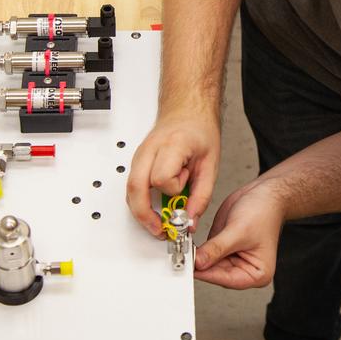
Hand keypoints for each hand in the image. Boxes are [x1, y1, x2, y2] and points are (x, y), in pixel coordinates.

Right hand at [126, 114, 220, 235]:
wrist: (188, 110)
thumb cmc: (200, 130)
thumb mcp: (210, 164)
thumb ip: (202, 195)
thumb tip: (191, 220)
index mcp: (172, 146)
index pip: (161, 178)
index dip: (173, 190)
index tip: (185, 190)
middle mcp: (150, 150)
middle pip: (135, 188)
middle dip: (145, 215)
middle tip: (160, 229)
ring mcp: (140, 155)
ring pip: (130, 190)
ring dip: (142, 209)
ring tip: (159, 220)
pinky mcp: (137, 161)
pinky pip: (133, 186)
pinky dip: (142, 199)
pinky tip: (155, 203)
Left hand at [193, 180, 285, 288]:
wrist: (265, 193)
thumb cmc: (264, 211)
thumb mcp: (239, 231)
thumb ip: (217, 248)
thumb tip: (198, 263)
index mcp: (257, 273)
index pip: (227, 279)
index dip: (207, 273)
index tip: (190, 267)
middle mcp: (245, 269)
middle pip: (215, 273)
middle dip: (200, 264)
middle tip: (183, 255)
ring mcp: (232, 259)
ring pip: (208, 264)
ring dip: (196, 256)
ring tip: (185, 247)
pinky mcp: (222, 248)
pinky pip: (206, 252)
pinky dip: (197, 248)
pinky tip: (189, 243)